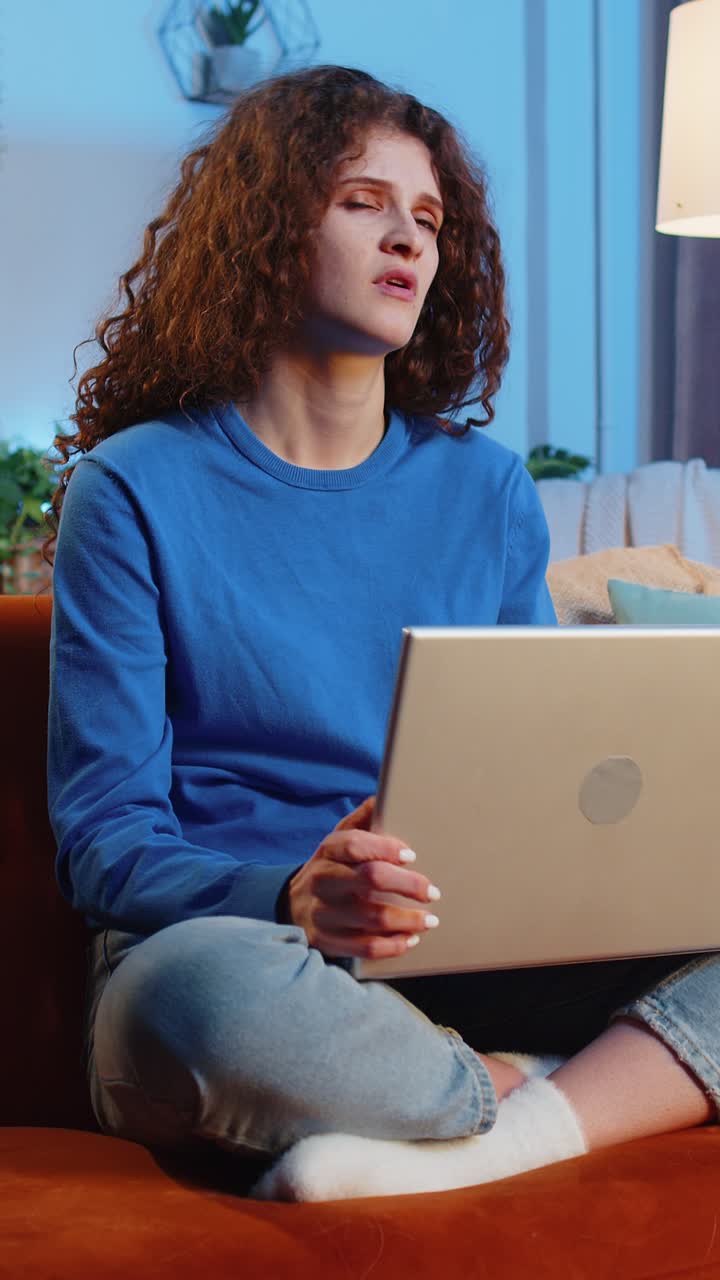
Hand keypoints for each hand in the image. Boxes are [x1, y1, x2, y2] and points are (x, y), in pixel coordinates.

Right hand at [287, 795, 440, 959]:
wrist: (294, 905)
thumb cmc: (330, 867)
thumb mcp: (338, 839)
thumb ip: (362, 819)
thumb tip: (383, 796)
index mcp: (328, 850)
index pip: (356, 845)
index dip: (386, 848)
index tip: (412, 855)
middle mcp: (324, 881)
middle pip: (370, 879)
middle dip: (408, 885)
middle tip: (432, 891)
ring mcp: (325, 913)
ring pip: (372, 917)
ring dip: (408, 920)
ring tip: (430, 919)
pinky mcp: (329, 940)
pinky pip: (366, 947)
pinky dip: (393, 945)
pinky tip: (411, 939)